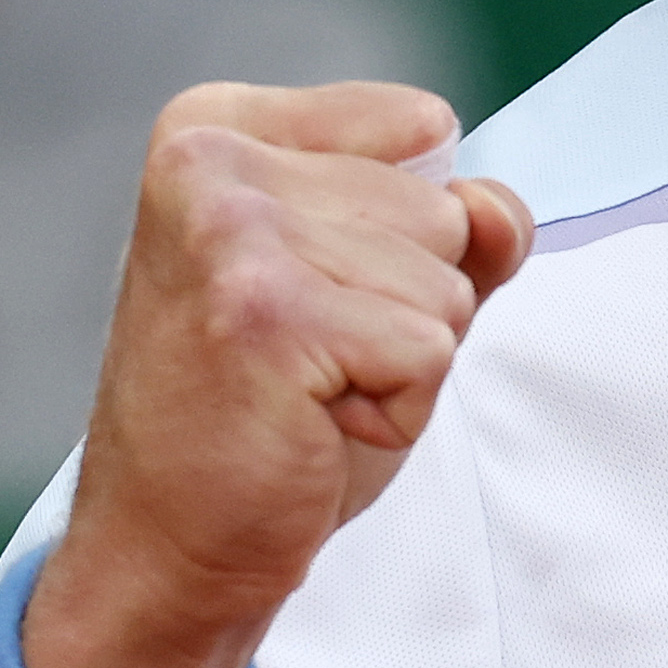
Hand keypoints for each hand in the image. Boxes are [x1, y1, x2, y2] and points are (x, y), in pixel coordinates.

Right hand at [21, 83, 531, 667]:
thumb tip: (496, 210)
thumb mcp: (365, 282)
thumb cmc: (266, 411)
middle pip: (442, 211)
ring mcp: (232, 233)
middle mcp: (211, 161)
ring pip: (447, 281)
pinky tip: (312, 423)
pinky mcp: (267, 314)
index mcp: (218, 125)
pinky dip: (399, 408)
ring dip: (400, 359)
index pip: (423, 128)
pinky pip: (432, 347)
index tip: (310, 291)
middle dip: (406, 302)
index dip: (406, 235)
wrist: (171, 542)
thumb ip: (451, 222)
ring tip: (305, 390)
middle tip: (305, 357)